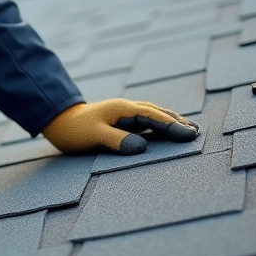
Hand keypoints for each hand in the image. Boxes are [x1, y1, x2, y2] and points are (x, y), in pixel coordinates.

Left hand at [42, 99, 198, 154]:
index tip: (188, 134)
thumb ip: (116, 140)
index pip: (153, 116)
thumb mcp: (93, 136)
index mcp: (122, 109)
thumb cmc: (74, 130)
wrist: (58, 121)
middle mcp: (127, 108)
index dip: (172, 125)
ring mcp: (126, 114)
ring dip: (172, 121)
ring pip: (155, 115)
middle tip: (197, 133)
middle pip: (158, 113)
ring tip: (190, 130)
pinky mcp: (123, 121)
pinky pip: (148, 121)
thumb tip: (141, 147)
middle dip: (178, 122)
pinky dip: (161, 125)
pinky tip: (168, 131)